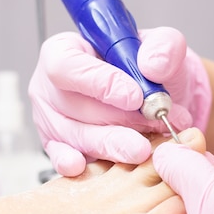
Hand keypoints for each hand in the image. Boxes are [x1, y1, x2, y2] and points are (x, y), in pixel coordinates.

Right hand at [28, 27, 210, 176]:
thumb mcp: (163, 45)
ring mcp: (52, 121)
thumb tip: (152, 66)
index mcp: (64, 51)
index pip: (67, 66)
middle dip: (118, 121)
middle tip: (154, 127)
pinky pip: (68, 162)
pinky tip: (108, 168)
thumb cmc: (147, 67)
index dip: (99, 82)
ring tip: (150, 145)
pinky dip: (90, 166)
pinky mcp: (61, 150)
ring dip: (116, 144)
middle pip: (73, 108)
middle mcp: (50, 88)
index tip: (135, 97)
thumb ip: (163, 46)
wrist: (154, 97)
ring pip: (78, 137)